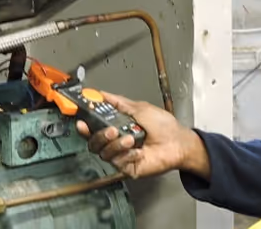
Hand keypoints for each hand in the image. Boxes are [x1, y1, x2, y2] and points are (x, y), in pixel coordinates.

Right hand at [76, 91, 207, 178]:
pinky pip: (118, 163)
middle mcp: (116, 141)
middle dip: (100, 136)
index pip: (93, 128)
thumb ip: (118, 102)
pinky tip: (140, 151)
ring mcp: (121, 155)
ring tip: (131, 138)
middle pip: (94, 142)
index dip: (85, 126)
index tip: (82, 121)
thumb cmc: (164, 126)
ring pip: (104, 153)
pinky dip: (128, 155)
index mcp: (116, 126)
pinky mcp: (128, 167)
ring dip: (116, 145)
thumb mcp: (139, 108)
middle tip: (112, 130)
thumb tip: (101, 93)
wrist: (178, 142)